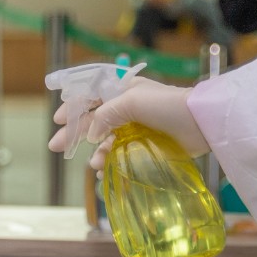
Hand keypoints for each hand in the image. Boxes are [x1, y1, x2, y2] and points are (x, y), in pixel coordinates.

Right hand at [49, 80, 208, 169]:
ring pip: (104, 138)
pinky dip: (109, 159)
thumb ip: (105, 115)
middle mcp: (126, 106)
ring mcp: (135, 126)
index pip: (90, 94)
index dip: (73, 106)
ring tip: (93, 163)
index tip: (58, 119)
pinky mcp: (144, 143)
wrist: (201, 124)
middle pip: (92, 118)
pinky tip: (102, 167)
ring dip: (95, 150)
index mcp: (122, 89)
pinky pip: (119, 152)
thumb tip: (92, 133)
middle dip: (74, 132)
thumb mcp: (131, 102)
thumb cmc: (167, 106)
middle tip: (56, 146)